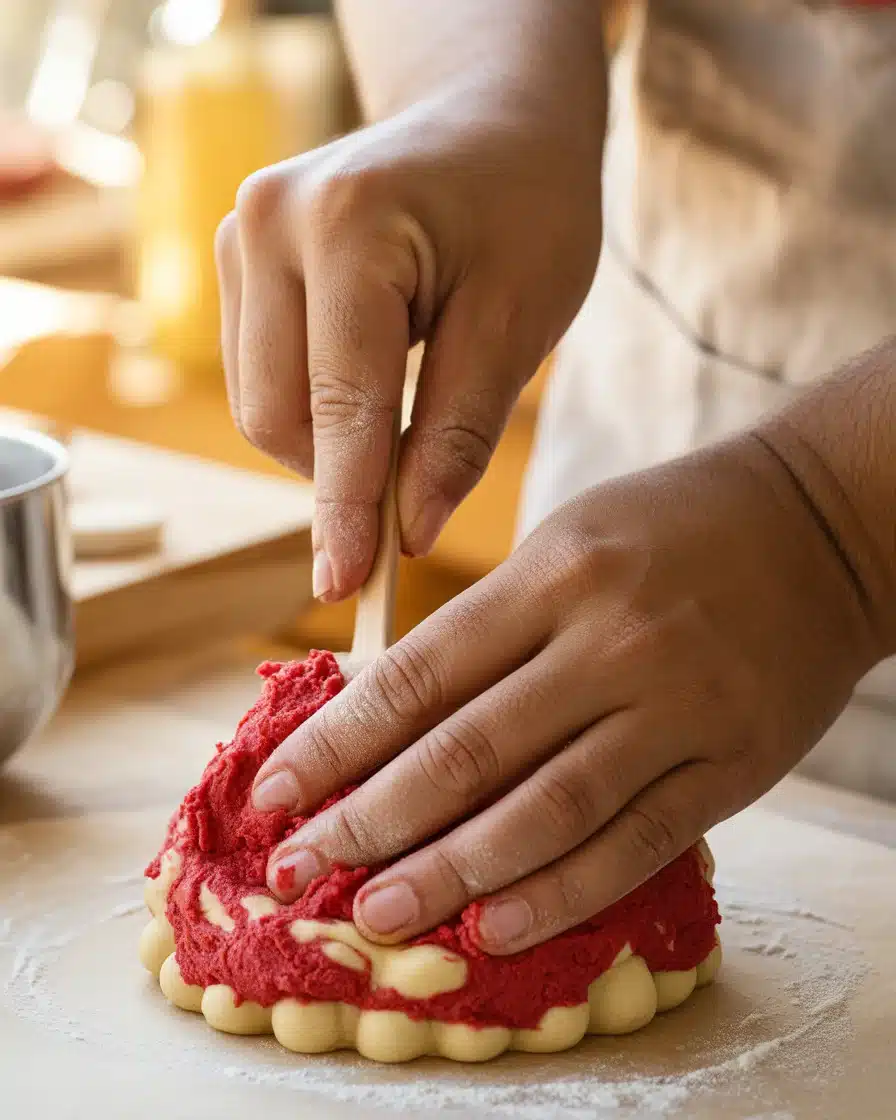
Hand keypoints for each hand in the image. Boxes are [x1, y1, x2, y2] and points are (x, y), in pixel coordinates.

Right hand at [216, 86, 603, 599]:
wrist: (490, 121)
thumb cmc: (525, 208)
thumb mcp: (519, 319)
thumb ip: (460, 430)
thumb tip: (409, 532)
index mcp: (349, 225)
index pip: (341, 403)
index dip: (348, 507)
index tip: (350, 588)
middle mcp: (268, 223)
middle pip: (280, 415)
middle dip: (342, 478)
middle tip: (414, 504)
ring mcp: (240, 235)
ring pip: (261, 405)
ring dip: (327, 447)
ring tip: (404, 421)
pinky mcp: (237, 258)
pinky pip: (259, 378)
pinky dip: (312, 413)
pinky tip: (367, 392)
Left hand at [251, 432, 878, 952]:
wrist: (821, 525)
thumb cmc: (674, 527)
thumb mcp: (569, 538)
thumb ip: (487, 623)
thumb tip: (386, 706)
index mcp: (555, 574)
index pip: (421, 674)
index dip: (338, 742)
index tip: (277, 791)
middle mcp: (610, 641)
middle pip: (468, 751)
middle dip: (371, 820)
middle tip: (298, 870)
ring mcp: (677, 706)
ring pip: (546, 809)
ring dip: (452, 872)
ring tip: (376, 914)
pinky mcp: (732, 761)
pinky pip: (636, 839)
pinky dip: (562, 890)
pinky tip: (497, 926)